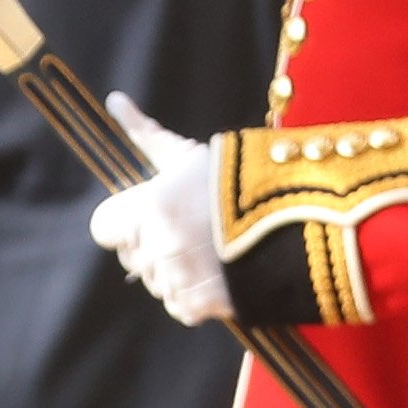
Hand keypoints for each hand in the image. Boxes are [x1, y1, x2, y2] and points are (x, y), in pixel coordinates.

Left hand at [88, 94, 230, 324]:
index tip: (152, 213)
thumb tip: (113, 100)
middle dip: (153, 244)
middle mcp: (158, 247)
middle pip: (131, 255)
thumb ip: (145, 134)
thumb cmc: (241, 180)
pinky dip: (195, 294)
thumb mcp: (190, 155)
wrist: (304, 223)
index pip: (103, 228)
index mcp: (149, 209)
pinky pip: (179, 304)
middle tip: (193, 229)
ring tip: (213, 250)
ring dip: (176, 270)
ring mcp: (178, 281)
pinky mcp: (201, 308)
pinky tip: (221, 272)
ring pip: (155, 281)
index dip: (125, 220)